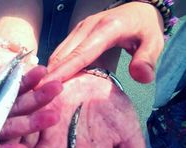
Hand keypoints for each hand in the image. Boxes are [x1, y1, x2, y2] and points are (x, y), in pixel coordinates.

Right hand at [44, 2, 163, 83]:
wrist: (138, 9)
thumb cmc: (144, 29)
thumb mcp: (154, 42)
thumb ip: (147, 59)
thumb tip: (141, 76)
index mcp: (107, 29)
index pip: (81, 53)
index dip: (64, 71)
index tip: (48, 85)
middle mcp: (88, 27)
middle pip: (65, 54)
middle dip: (50, 74)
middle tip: (37, 94)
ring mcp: (80, 28)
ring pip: (60, 51)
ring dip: (50, 70)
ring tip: (39, 90)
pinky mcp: (76, 33)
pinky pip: (62, 50)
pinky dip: (55, 65)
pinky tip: (49, 79)